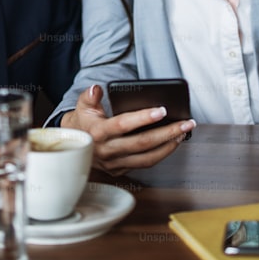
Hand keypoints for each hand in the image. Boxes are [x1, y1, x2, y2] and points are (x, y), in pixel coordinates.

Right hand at [60, 84, 195, 175]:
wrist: (72, 147)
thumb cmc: (83, 122)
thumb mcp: (81, 106)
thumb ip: (89, 96)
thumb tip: (96, 88)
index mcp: (98, 133)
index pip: (123, 125)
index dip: (143, 118)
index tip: (162, 110)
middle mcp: (107, 151)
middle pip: (142, 144)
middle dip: (167, 133)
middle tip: (186, 123)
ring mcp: (114, 164)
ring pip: (147, 158)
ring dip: (169, 146)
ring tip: (183, 133)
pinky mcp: (120, 171)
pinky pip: (144, 164)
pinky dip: (161, 154)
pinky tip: (172, 143)